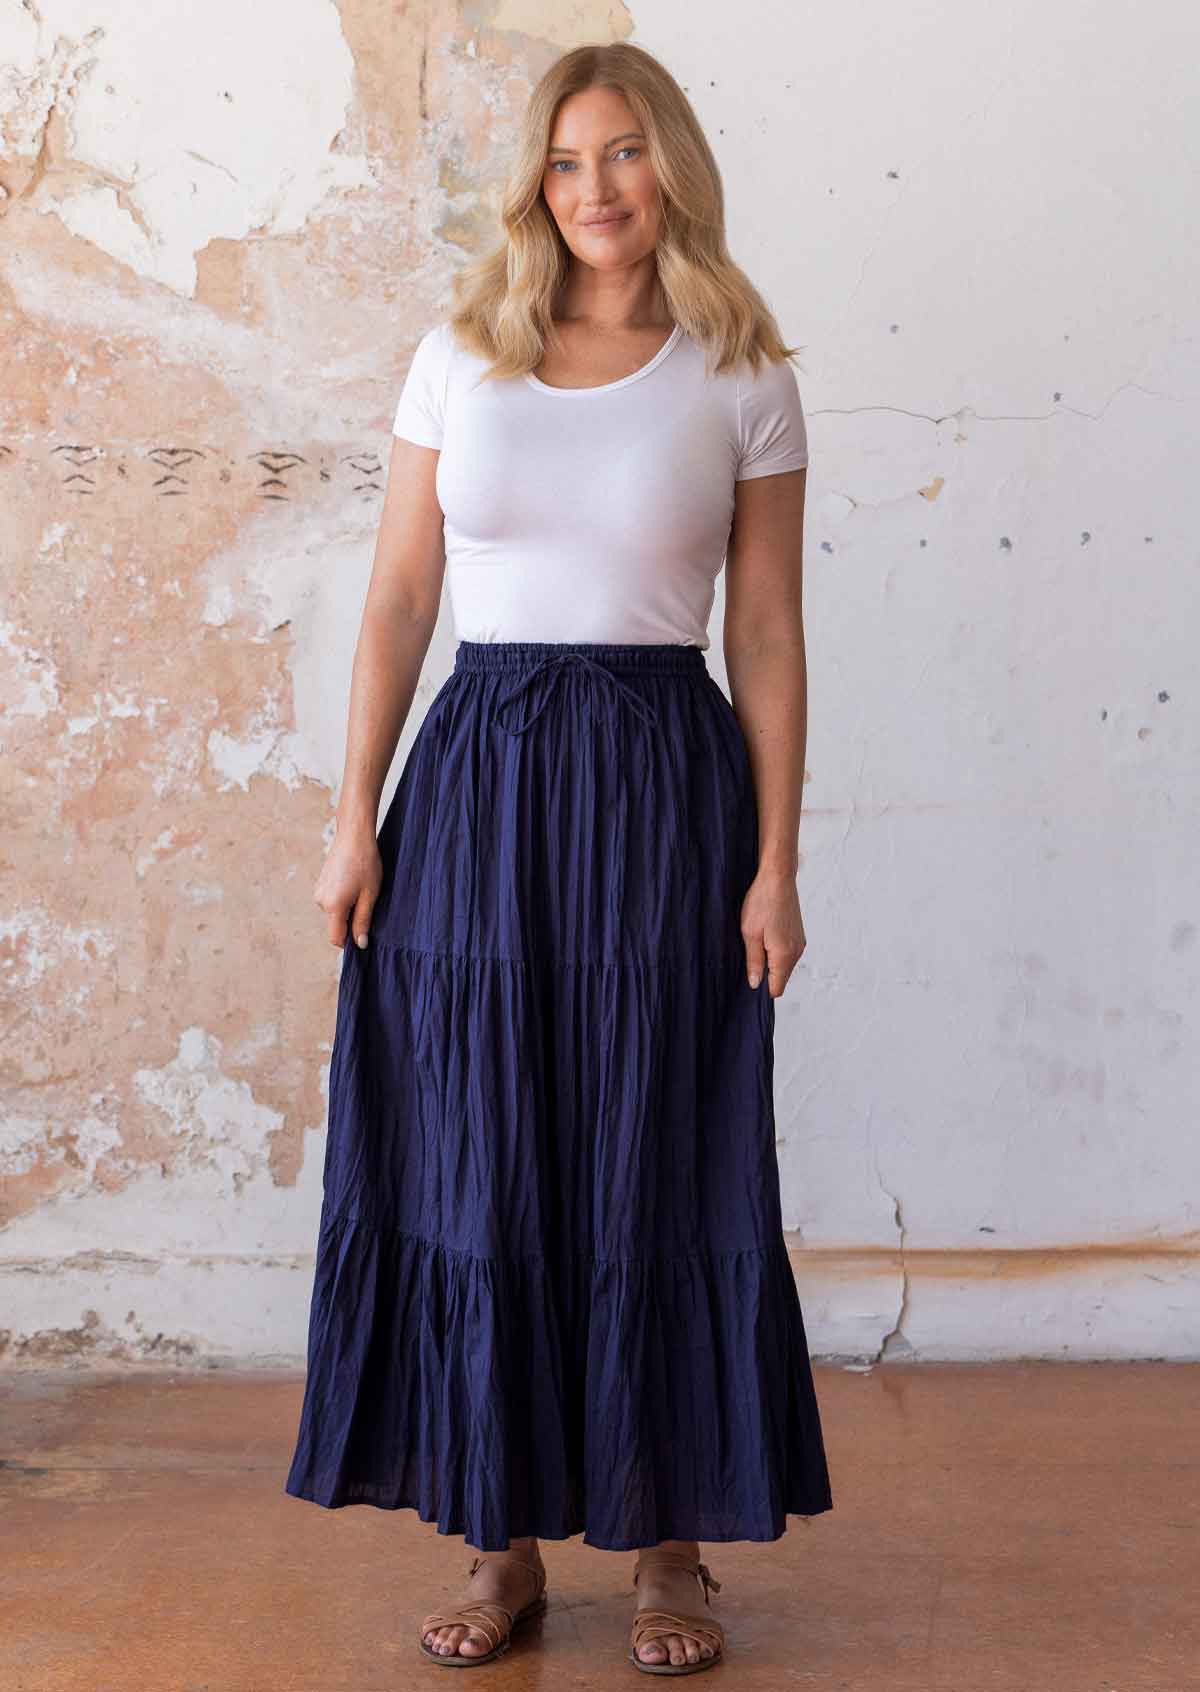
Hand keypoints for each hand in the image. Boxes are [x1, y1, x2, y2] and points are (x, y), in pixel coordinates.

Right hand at [314, 817, 382, 949]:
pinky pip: (331, 900)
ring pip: (334, 912)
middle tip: (367, 901)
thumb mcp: (370, 895)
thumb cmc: (365, 863)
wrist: (354, 835)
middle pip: (336, 924)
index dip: (349, 943)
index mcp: (333, 906)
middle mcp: (320, 901)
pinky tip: (353, 882)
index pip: (335, 938)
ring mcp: (318, 891)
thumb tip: (360, 944)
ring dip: (347, 907)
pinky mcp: (320, 883)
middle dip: (351, 920)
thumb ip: (363, 921)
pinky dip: (342, 897)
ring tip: (360, 888)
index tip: (363, 936)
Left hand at [740, 865, 805, 996]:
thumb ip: (754, 961)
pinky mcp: (799, 935)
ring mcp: (800, 943)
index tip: (749, 975)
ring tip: (757, 941)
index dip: (762, 987)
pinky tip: (765, 934)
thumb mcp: (750, 933)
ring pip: (784, 965)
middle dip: (766, 974)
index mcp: (784, 955)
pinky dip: (776, 951)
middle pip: (781, 978)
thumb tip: (755, 984)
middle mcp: (796, 952)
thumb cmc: (761, 902)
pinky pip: (787, 953)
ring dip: (770, 961)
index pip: (776, 988)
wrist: (778, 877)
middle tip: (749, 955)